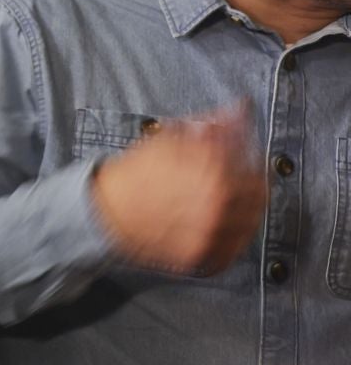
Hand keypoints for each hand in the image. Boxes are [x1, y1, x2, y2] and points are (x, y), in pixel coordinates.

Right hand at [90, 108, 265, 275]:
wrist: (105, 209)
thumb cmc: (135, 173)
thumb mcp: (171, 138)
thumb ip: (211, 124)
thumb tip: (239, 110)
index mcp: (215, 168)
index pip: (254, 160)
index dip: (251, 155)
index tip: (246, 153)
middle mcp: (219, 201)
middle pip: (259, 194)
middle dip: (252, 184)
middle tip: (239, 181)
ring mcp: (211, 231)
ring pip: (250, 223)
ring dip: (245, 212)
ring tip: (227, 205)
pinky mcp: (200, 254)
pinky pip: (231, 251)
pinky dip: (231, 241)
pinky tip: (219, 230)